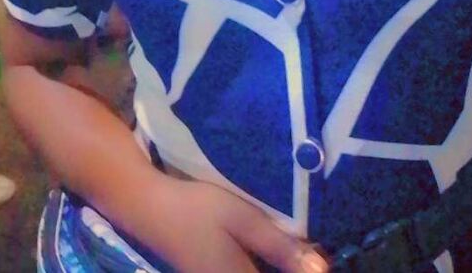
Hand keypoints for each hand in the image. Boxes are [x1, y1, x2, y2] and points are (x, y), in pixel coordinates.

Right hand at [150, 176, 328, 272]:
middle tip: (308, 249)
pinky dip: (262, 262)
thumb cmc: (197, 208)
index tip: (318, 257)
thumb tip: (322, 270)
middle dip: (291, 264)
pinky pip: (248, 271)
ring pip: (258, 272)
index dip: (302, 270)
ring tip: (295, 246)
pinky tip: (270, 246)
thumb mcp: (243, 219)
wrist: (149, 206)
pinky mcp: (211, 272)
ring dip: (277, 263)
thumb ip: (280, 246)